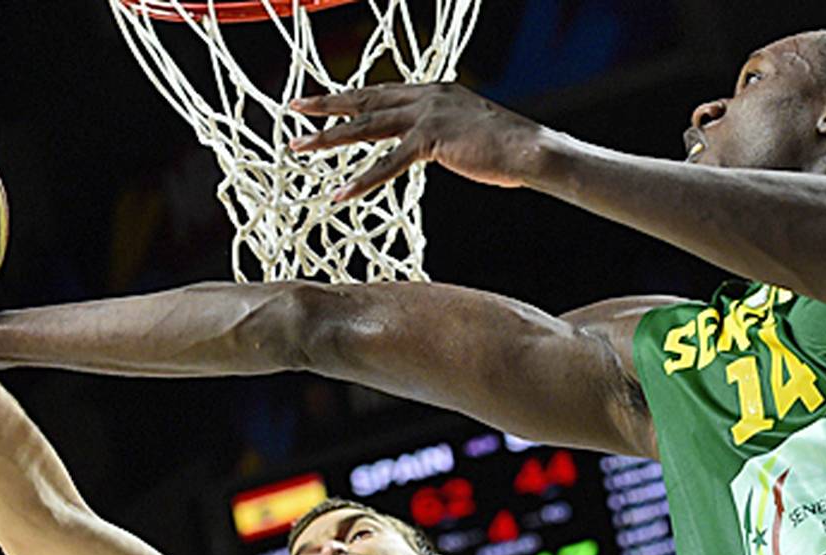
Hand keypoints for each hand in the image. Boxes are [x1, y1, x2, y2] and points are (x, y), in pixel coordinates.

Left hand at [289, 83, 543, 200]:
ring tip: (298, 147)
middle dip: (325, 105)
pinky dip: (362, 180)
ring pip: (366, 127)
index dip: (350, 96)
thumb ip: (442, 134)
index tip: (323, 100)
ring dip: (328, 138)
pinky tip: (341, 193)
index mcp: (433, 91)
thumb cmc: (506, 148)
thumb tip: (432, 145)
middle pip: (365, 100)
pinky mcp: (432, 141)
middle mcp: (426, 96)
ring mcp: (427, 116)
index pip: (382, 92)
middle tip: (294, 109)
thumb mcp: (467, 132)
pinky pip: (388, 164)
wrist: (531, 150)